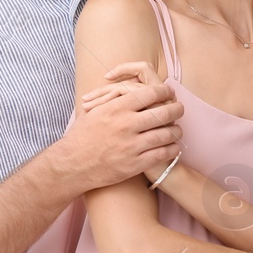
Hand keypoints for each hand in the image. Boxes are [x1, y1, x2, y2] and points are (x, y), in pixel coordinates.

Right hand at [59, 62, 182, 191]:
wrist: (72, 165)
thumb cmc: (81, 136)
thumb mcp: (94, 111)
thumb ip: (113, 99)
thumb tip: (130, 88)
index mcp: (117, 108)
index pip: (149, 93)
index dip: (163, 90)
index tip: (168, 91)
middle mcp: (126, 125)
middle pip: (162, 112)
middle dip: (176, 109)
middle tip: (180, 108)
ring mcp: (132, 145)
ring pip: (166, 134)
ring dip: (176, 131)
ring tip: (177, 130)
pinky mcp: (135, 164)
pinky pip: (162, 154)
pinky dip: (171, 149)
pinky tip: (173, 147)